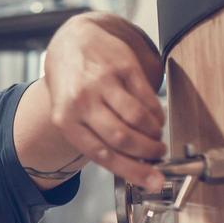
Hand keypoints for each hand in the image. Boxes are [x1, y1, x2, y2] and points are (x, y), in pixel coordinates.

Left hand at [44, 15, 166, 190]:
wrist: (72, 41)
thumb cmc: (72, 84)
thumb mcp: (69, 112)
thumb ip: (94, 136)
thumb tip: (131, 164)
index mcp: (65, 120)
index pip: (102, 154)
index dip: (132, 171)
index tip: (153, 181)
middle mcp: (82, 102)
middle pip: (122, 138)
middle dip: (147, 153)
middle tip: (158, 154)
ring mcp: (103, 82)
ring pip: (137, 119)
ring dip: (153, 133)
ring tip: (156, 136)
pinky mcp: (123, 67)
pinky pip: (147, 97)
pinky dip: (156, 113)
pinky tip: (155, 117)